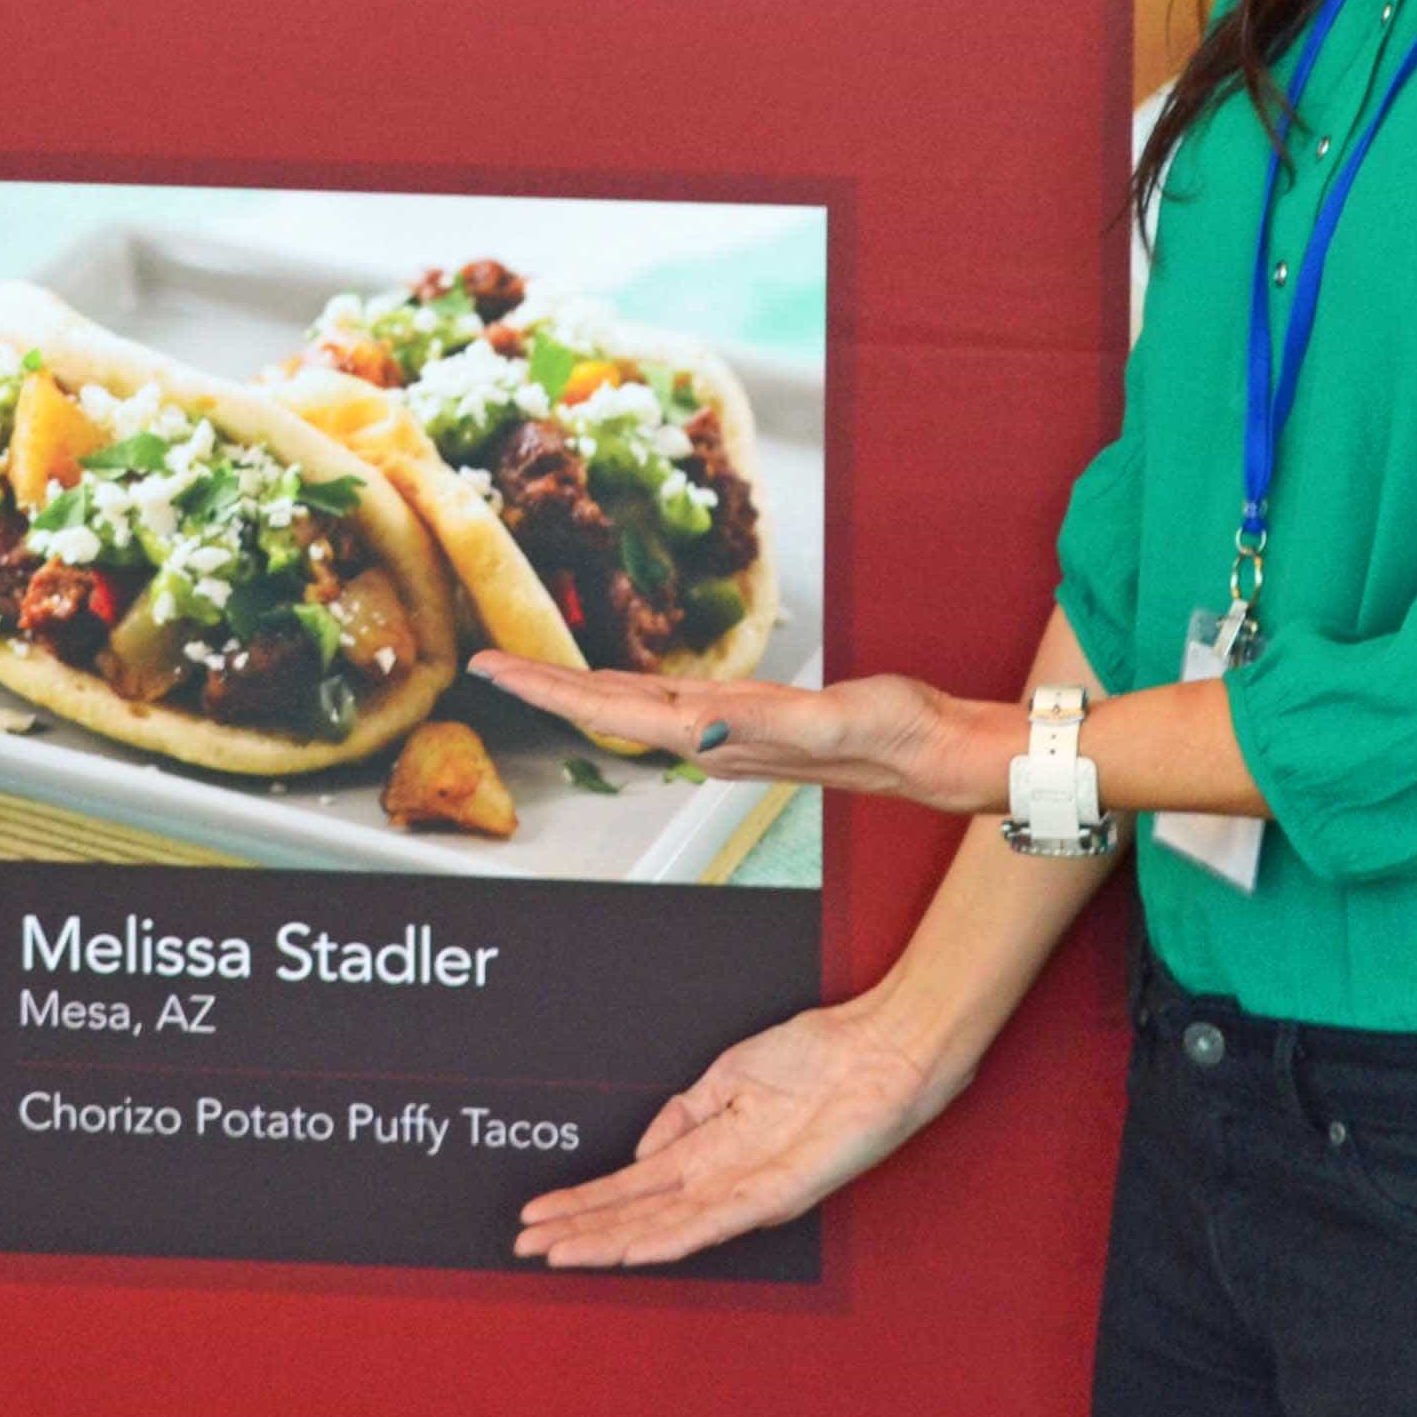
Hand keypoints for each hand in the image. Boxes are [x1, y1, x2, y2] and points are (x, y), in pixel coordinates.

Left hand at [473, 653, 1011, 813]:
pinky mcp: (747, 723)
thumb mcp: (829, 720)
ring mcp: (726, 735)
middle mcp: (709, 740)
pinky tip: (619, 686)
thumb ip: (765, 723)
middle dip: (543, 686)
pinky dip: (626, 691)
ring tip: (531, 673)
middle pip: (606, 710)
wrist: (931, 752)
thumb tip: (698, 726)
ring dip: (577, 692)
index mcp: (715, 735)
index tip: (492, 669)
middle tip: (485, 663)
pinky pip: (665, 705)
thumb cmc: (890, 732)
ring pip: (630, 709)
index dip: (548, 688)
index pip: (611, 710)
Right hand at [515, 999, 948, 1267]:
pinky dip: (669, 1238)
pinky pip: (713, 1223)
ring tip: (559, 1254)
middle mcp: (722, 1177)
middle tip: (525, 1248)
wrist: (881, 1048)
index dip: (584, 1202)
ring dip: (609, 1242)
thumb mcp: (733, 1073)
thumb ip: (683, 1114)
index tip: (537, 1215)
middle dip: (580, 1231)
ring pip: (664, 1227)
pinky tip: (631, 1248)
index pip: (634, 1184)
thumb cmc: (820, 1053)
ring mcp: (747, 1190)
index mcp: (711, 1147)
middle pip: (637, 1214)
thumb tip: (639, 1152)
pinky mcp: (777, 1193)